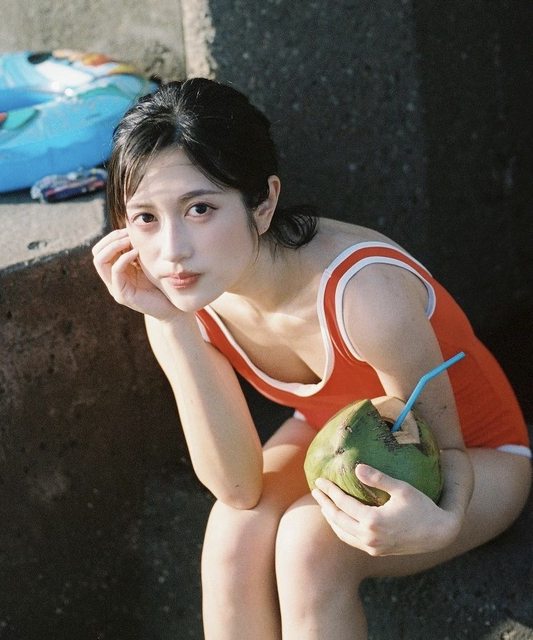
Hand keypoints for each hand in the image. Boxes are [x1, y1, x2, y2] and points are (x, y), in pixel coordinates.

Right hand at [92, 229, 175, 320]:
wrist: (172, 308)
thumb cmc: (162, 284)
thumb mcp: (148, 262)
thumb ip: (138, 249)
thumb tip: (134, 228)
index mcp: (117, 269)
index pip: (102, 248)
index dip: (113, 236)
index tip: (129, 230)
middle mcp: (112, 279)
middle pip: (97, 252)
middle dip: (111, 239)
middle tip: (128, 234)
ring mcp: (115, 287)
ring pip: (100, 261)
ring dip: (114, 246)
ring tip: (129, 240)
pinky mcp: (122, 295)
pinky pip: (115, 272)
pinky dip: (123, 258)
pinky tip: (136, 252)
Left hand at [312, 464, 460, 555]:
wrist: (439, 534)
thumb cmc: (422, 507)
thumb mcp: (402, 489)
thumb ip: (378, 478)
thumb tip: (356, 467)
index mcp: (373, 520)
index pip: (343, 503)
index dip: (330, 490)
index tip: (319, 480)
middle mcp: (369, 537)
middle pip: (337, 518)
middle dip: (324, 503)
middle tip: (315, 490)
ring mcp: (372, 546)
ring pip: (342, 532)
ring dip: (330, 517)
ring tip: (323, 503)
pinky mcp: (376, 551)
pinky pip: (351, 540)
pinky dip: (341, 528)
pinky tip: (339, 519)